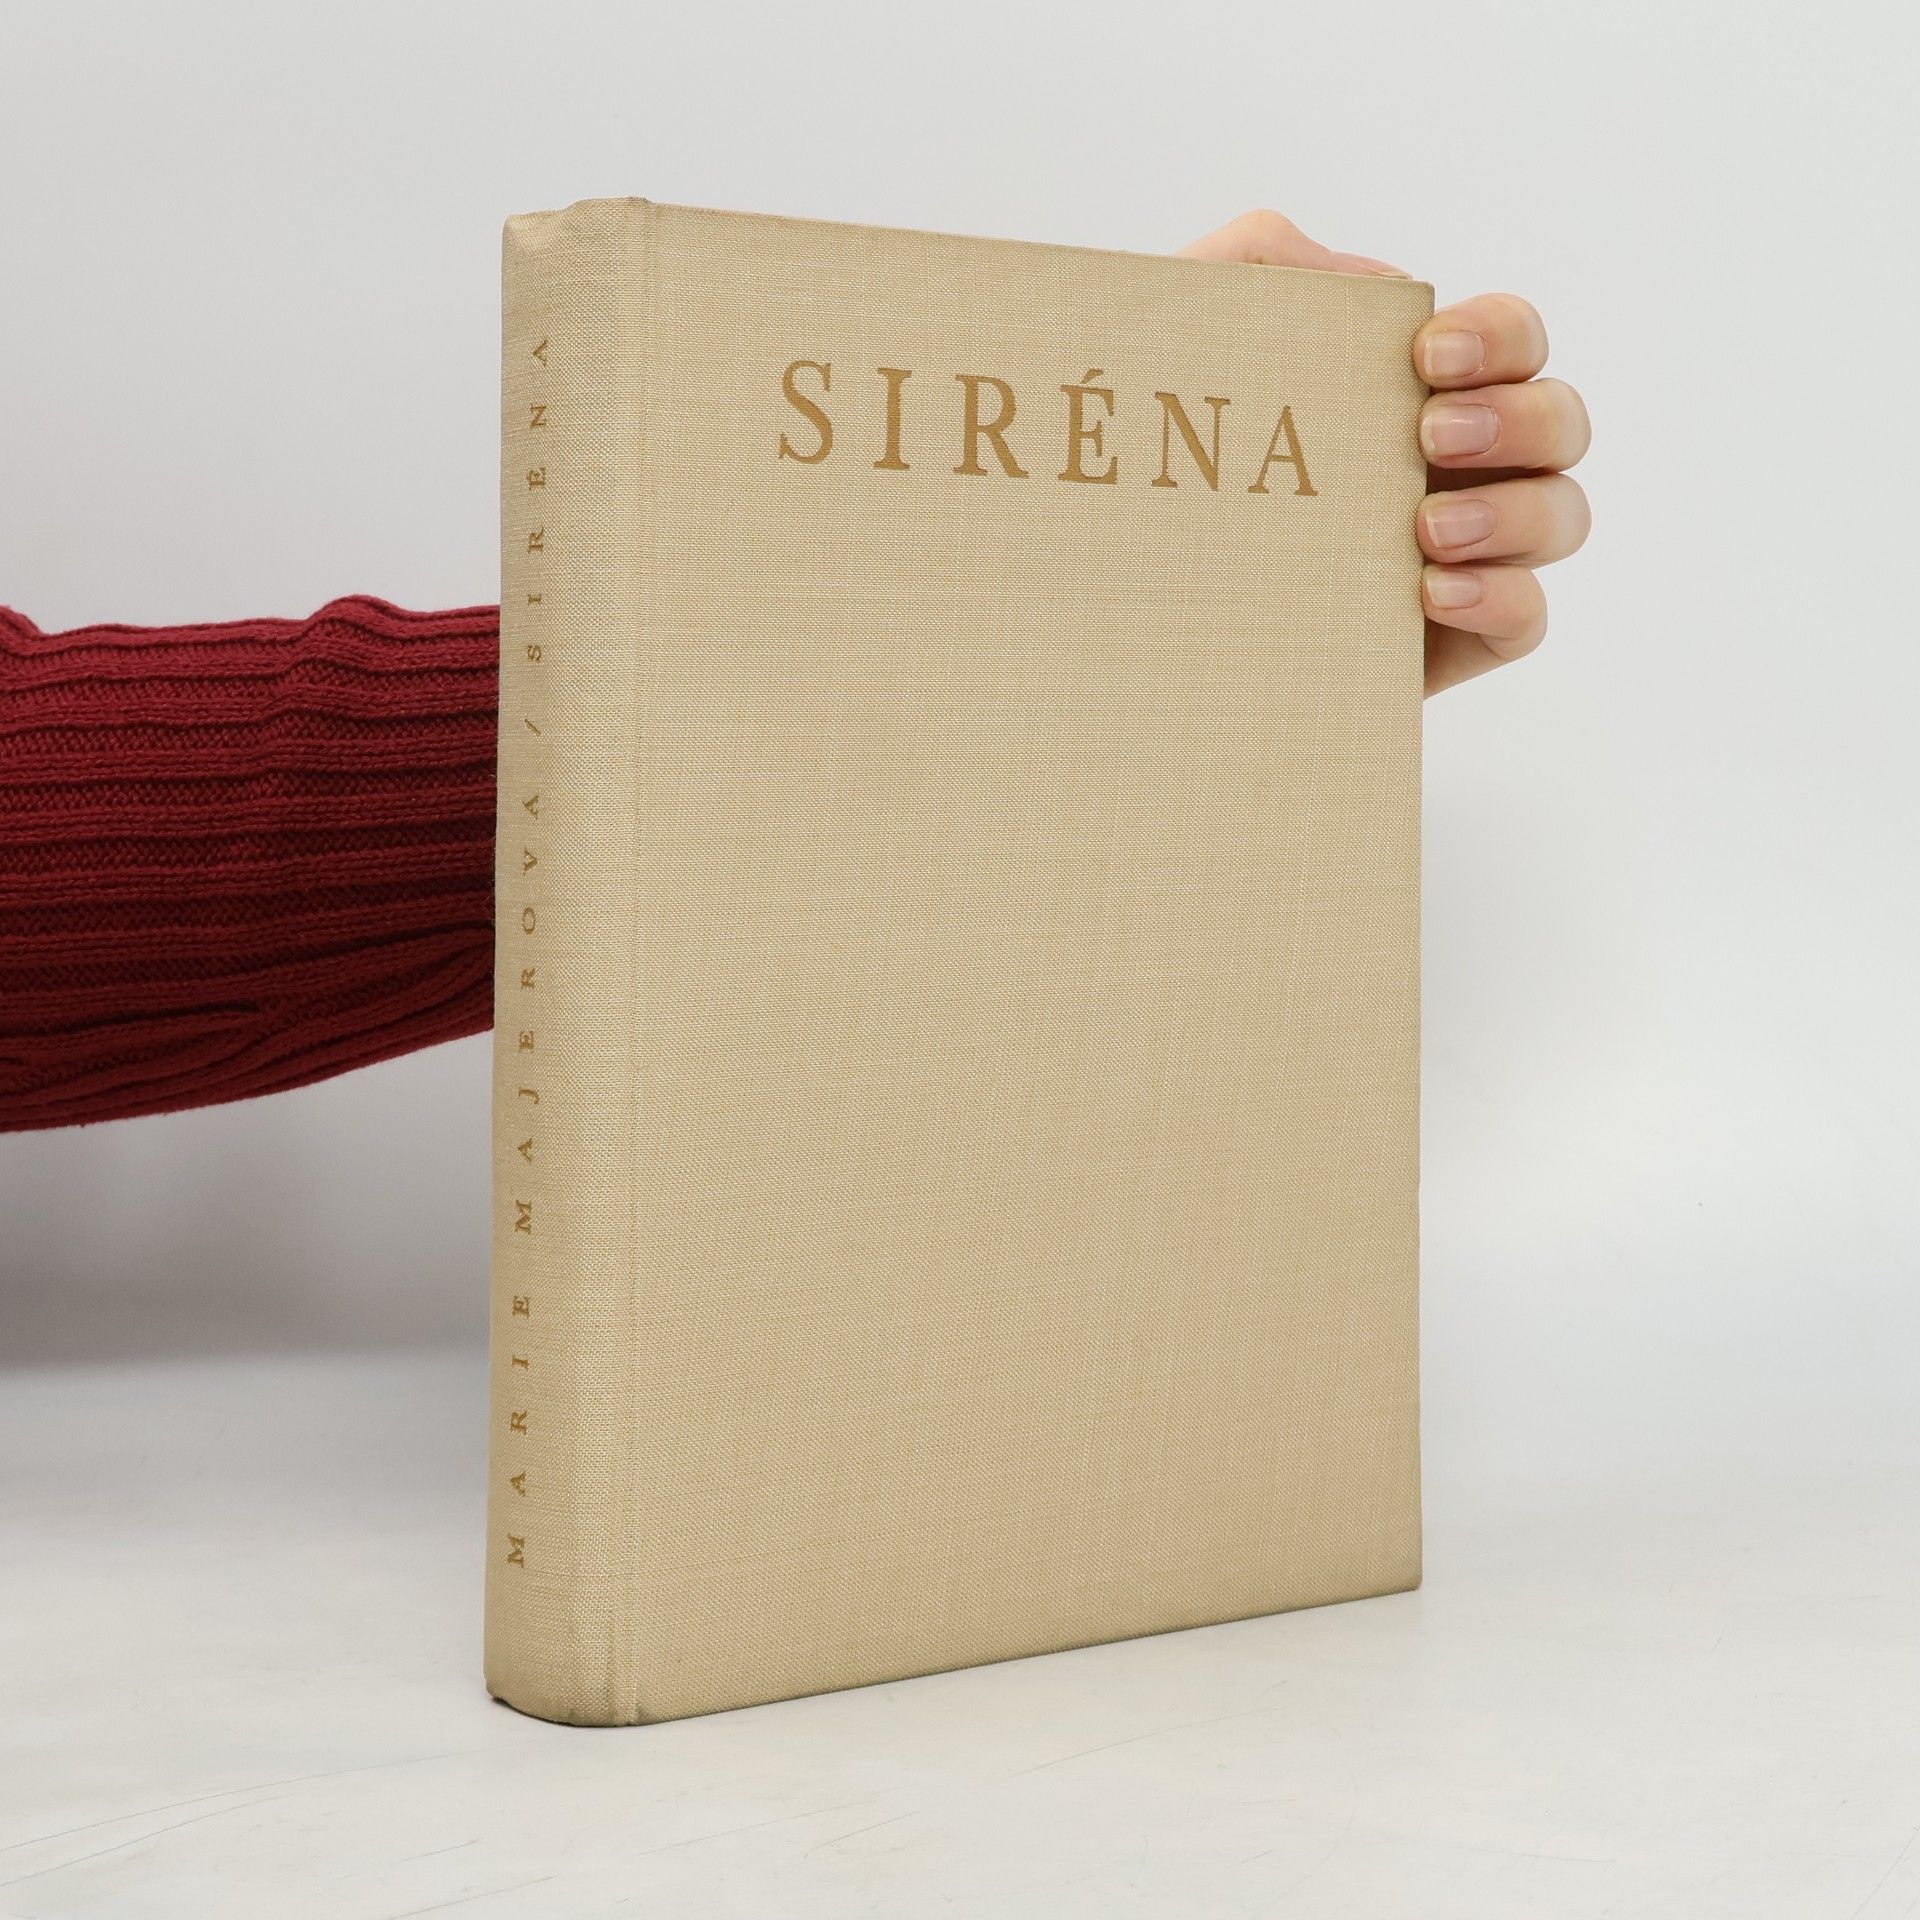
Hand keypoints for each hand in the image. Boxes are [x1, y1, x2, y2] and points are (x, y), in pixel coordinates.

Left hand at [1179, 211, 1590, 695]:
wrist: (1114, 594)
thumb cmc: (1155, 454)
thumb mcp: (1179, 337)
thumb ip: (1258, 260)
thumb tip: (1376, 282)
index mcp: (1413, 391)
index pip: (1511, 340)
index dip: (1500, 336)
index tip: (1427, 355)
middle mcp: (1456, 465)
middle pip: (1560, 422)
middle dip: (1518, 420)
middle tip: (1429, 436)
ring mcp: (1462, 554)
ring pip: (1562, 516)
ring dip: (1516, 513)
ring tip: (1428, 530)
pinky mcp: (1446, 641)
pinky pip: (1528, 618)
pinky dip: (1503, 597)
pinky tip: (1432, 593)